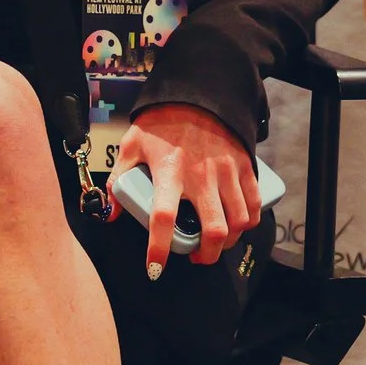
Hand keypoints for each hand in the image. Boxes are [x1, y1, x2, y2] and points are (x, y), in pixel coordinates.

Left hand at [115, 103, 260, 273]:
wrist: (198, 95)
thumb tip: (112, 213)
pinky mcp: (244, 167)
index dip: (159, 249)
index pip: (163, 218)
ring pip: (237, 222)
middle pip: (213, 230)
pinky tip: (237, 225)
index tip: (155, 269)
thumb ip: (118, 180)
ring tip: (215, 243)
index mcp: (170, 172)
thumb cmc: (163, 122)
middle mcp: (202, 176)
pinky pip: (253, 204)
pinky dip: (248, 221)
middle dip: (206, 255)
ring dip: (227, 241)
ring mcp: (227, 172)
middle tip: (196, 257)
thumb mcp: (132, 146)